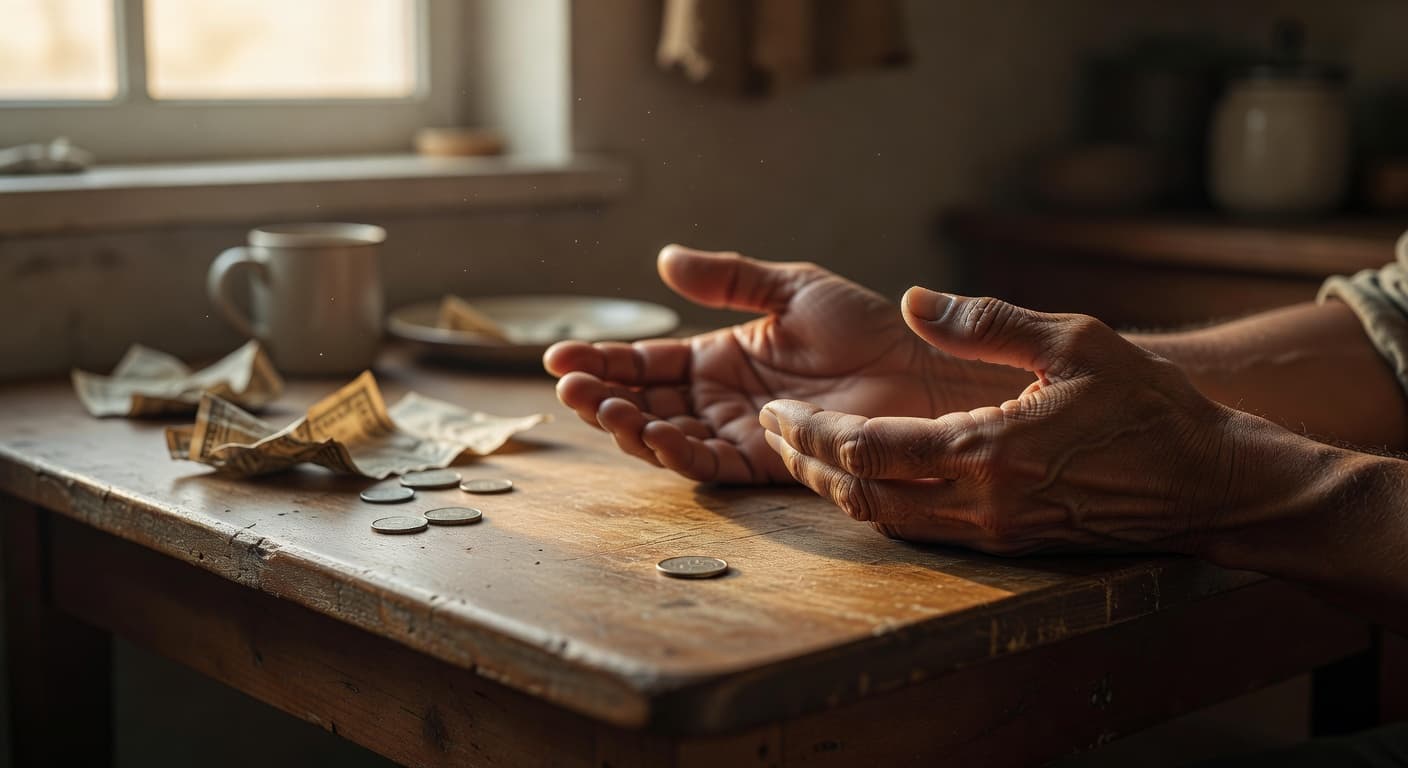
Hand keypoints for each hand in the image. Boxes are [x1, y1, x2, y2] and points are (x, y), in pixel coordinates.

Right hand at [544, 246, 1028, 483]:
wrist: (920, 369)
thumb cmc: (864, 325)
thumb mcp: (789, 288)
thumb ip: (728, 278)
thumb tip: (664, 259)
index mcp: (721, 357)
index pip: (648, 361)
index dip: (603, 360)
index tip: (558, 356)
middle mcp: (722, 399)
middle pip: (645, 402)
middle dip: (602, 397)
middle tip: (568, 388)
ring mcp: (740, 433)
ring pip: (667, 437)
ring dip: (628, 425)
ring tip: (599, 408)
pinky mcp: (766, 463)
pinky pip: (710, 463)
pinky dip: (676, 450)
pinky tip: (651, 431)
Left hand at [759, 289, 1244, 553]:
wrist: (1209, 485)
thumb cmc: (1149, 407)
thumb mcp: (1075, 340)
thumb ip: (988, 321)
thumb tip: (917, 300)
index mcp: (989, 451)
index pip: (868, 451)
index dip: (809, 435)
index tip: (775, 411)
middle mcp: (982, 503)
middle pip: (862, 496)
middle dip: (806, 465)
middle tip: (770, 431)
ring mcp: (994, 533)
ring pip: (887, 522)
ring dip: (837, 490)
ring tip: (802, 452)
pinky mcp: (1008, 545)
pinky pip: (922, 532)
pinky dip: (881, 505)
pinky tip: (865, 476)